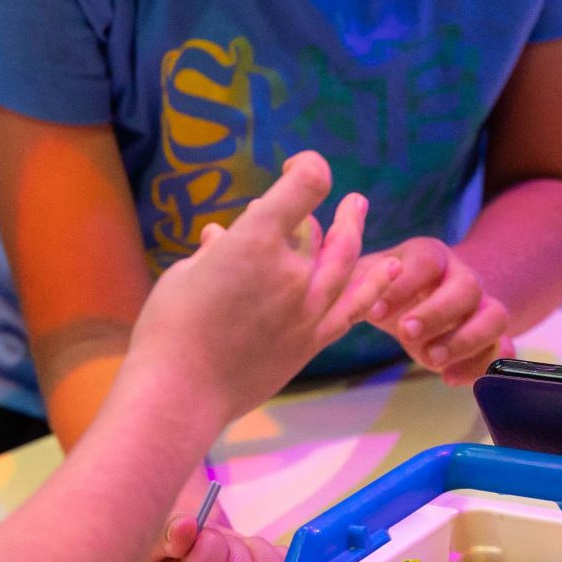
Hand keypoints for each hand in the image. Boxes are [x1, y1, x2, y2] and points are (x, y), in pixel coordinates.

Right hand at [123, 153, 393, 430]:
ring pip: (345, 263)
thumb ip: (214, 253)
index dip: (306, 166)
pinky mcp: (311, 341)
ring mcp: (306, 309)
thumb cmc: (168, 330)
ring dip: (354, 232)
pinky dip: (375, 285)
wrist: (181, 394)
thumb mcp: (184, 275)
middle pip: (329, 228)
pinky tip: (392, 269)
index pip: (303, 184)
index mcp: (255, 240)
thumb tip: (221, 237)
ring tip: (358, 210)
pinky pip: (353, 307)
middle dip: (337, 207)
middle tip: (347, 197)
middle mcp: (290, 270)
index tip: (294, 167)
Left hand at [364, 236, 511, 383]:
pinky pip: (503, 349)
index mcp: (430, 256)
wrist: (427, 298)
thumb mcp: (366, 279)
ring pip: (495, 316)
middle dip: (437, 313)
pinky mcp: (491, 337)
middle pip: (467, 287)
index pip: (426, 261)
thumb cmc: (388, 288)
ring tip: (431, 361)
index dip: (403, 285)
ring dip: (465, 340)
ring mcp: (482, 306)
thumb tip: (315, 281)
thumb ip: (350, 280)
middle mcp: (463, 277)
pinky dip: (482, 364)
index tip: (374, 313)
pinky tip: (450, 379)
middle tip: (406, 334)